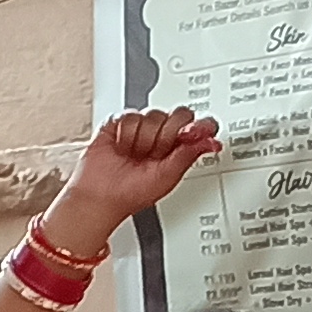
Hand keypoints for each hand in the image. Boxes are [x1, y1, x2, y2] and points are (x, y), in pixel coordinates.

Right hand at [60, 106, 222, 226]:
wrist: (101, 196)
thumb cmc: (131, 194)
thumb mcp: (169, 177)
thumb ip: (189, 155)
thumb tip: (211, 141)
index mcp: (180, 147)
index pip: (200, 124)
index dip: (198, 126)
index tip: (191, 135)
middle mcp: (162, 134)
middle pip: (179, 115)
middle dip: (167, 136)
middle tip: (155, 153)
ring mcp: (141, 128)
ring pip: (153, 115)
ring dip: (143, 139)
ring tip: (135, 154)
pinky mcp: (118, 123)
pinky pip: (130, 115)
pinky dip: (126, 134)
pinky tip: (122, 147)